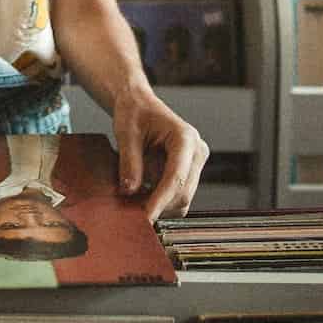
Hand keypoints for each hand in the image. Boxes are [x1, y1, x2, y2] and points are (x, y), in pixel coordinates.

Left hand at [110, 87, 208, 221]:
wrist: (139, 105)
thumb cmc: (134, 113)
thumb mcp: (126, 133)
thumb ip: (129, 162)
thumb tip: (130, 191)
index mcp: (185, 138)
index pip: (176, 177)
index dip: (160, 200)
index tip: (145, 217)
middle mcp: (196, 151)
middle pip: (183, 193)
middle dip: (159, 205)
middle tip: (132, 213)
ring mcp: (195, 163)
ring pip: (182, 199)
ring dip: (160, 205)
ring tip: (135, 200)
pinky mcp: (189, 172)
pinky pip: (177, 196)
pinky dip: (161, 201)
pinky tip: (143, 195)